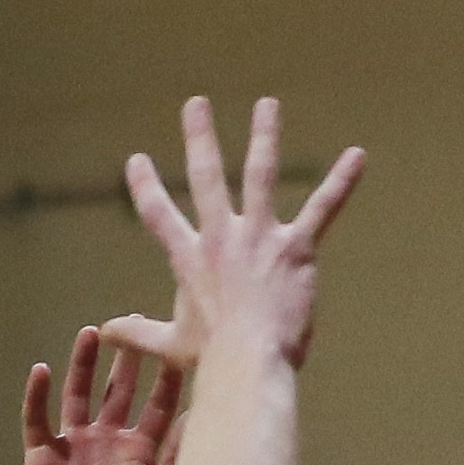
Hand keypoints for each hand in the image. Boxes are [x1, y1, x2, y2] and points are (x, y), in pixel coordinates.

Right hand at [20, 327, 179, 464]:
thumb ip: (183, 453)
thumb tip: (212, 414)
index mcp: (140, 452)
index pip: (157, 405)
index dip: (166, 377)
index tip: (178, 344)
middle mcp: (109, 444)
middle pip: (118, 392)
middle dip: (127, 361)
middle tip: (137, 324)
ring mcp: (75, 447)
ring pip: (78, 395)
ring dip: (83, 366)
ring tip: (92, 333)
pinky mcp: (44, 455)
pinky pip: (37, 418)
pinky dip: (37, 395)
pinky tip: (42, 369)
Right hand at [104, 97, 364, 369]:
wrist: (250, 361)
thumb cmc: (213, 360)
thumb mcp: (171, 345)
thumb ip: (137, 334)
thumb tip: (105, 332)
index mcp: (191, 259)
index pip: (160, 216)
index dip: (146, 187)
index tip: (137, 160)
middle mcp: (221, 238)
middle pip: (205, 177)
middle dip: (199, 138)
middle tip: (196, 103)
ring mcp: (259, 237)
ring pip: (260, 174)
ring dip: (264, 135)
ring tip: (268, 104)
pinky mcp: (296, 247)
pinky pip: (323, 207)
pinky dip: (341, 181)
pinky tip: (358, 156)